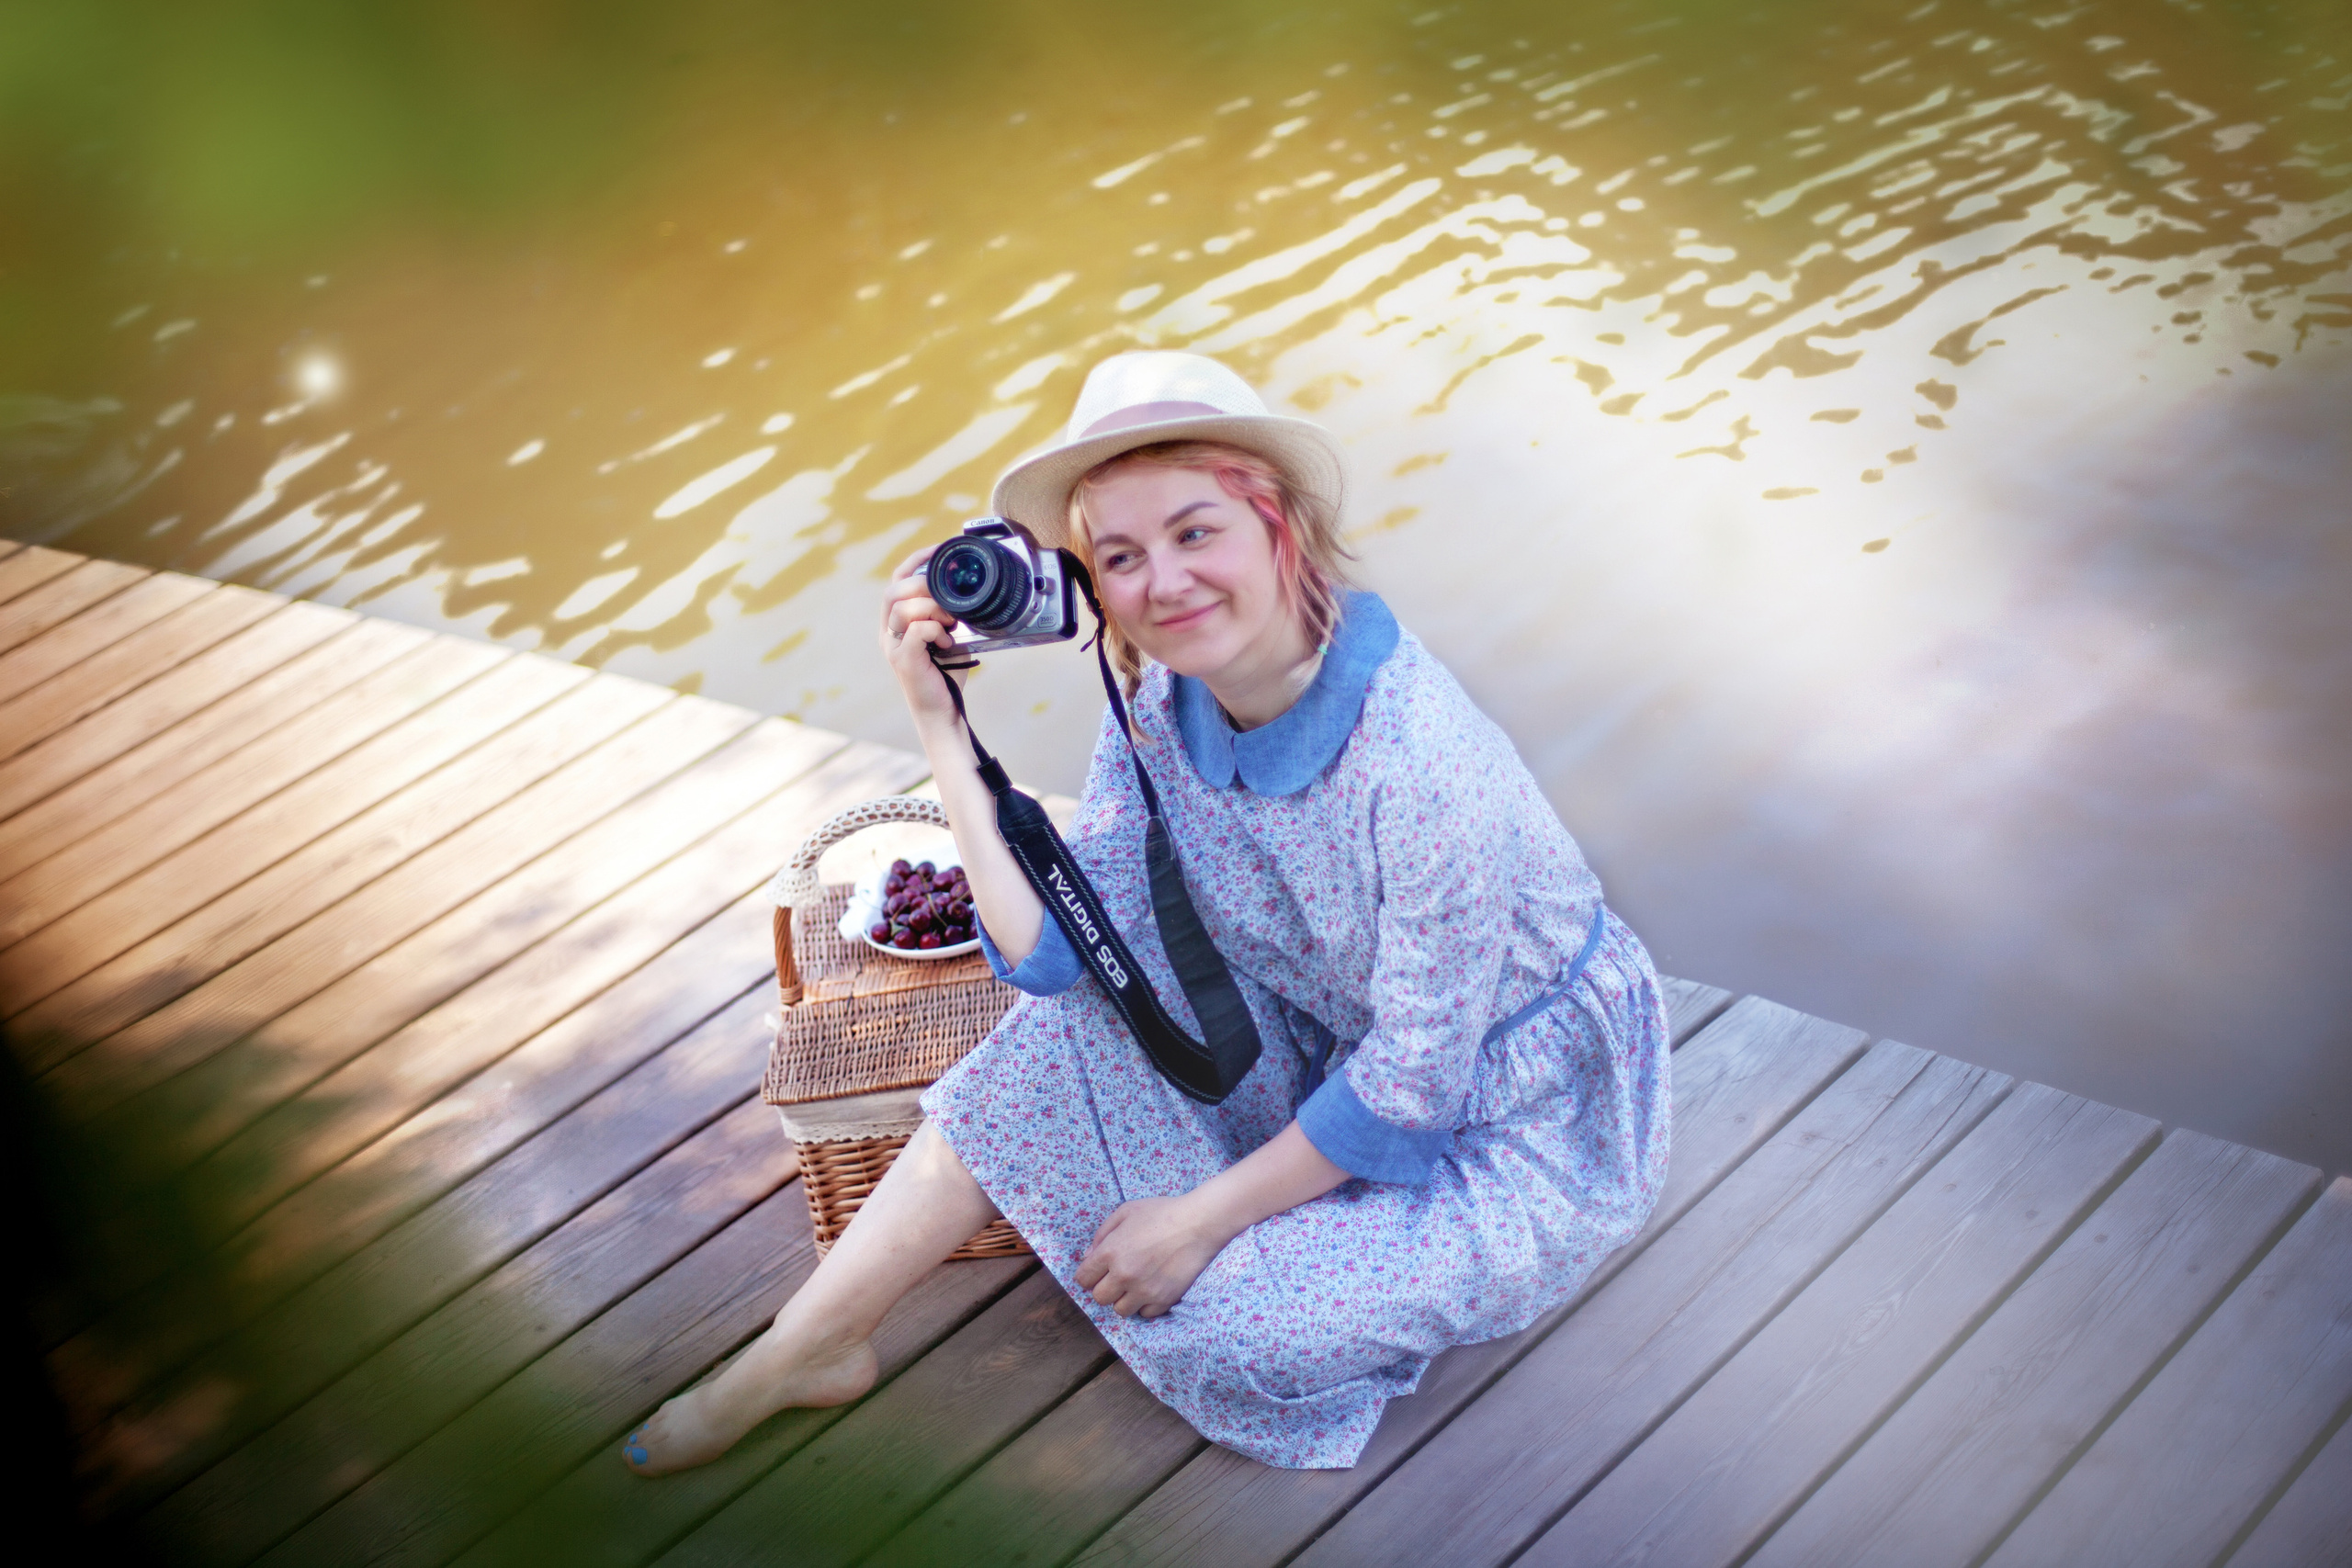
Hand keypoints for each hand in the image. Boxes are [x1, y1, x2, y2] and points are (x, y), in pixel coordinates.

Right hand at [880, 544, 965, 729]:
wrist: (942, 711)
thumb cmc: (945, 674)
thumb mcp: (949, 635)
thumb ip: (950, 613)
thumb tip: (969, 589)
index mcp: (897, 621)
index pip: (898, 579)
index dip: (916, 559)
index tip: (940, 549)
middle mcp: (889, 631)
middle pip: (894, 590)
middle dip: (923, 585)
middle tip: (948, 597)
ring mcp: (893, 645)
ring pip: (902, 608)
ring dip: (933, 608)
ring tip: (950, 622)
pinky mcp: (903, 660)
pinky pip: (916, 630)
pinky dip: (936, 630)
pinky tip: (948, 641)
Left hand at [1074, 1193, 1234, 1318]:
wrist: (1199, 1223)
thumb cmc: (1162, 1212)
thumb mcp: (1126, 1211)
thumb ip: (1102, 1234)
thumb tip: (1088, 1257)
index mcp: (1110, 1252)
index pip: (1083, 1278)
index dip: (1088, 1275)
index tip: (1097, 1272)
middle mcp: (1123, 1275)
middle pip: (1099, 1298)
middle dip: (1105, 1288)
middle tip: (1117, 1278)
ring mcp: (1144, 1290)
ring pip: (1120, 1310)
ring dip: (1124, 1299)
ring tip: (1135, 1285)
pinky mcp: (1163, 1300)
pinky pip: (1145, 1314)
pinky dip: (1146, 1304)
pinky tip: (1152, 1289)